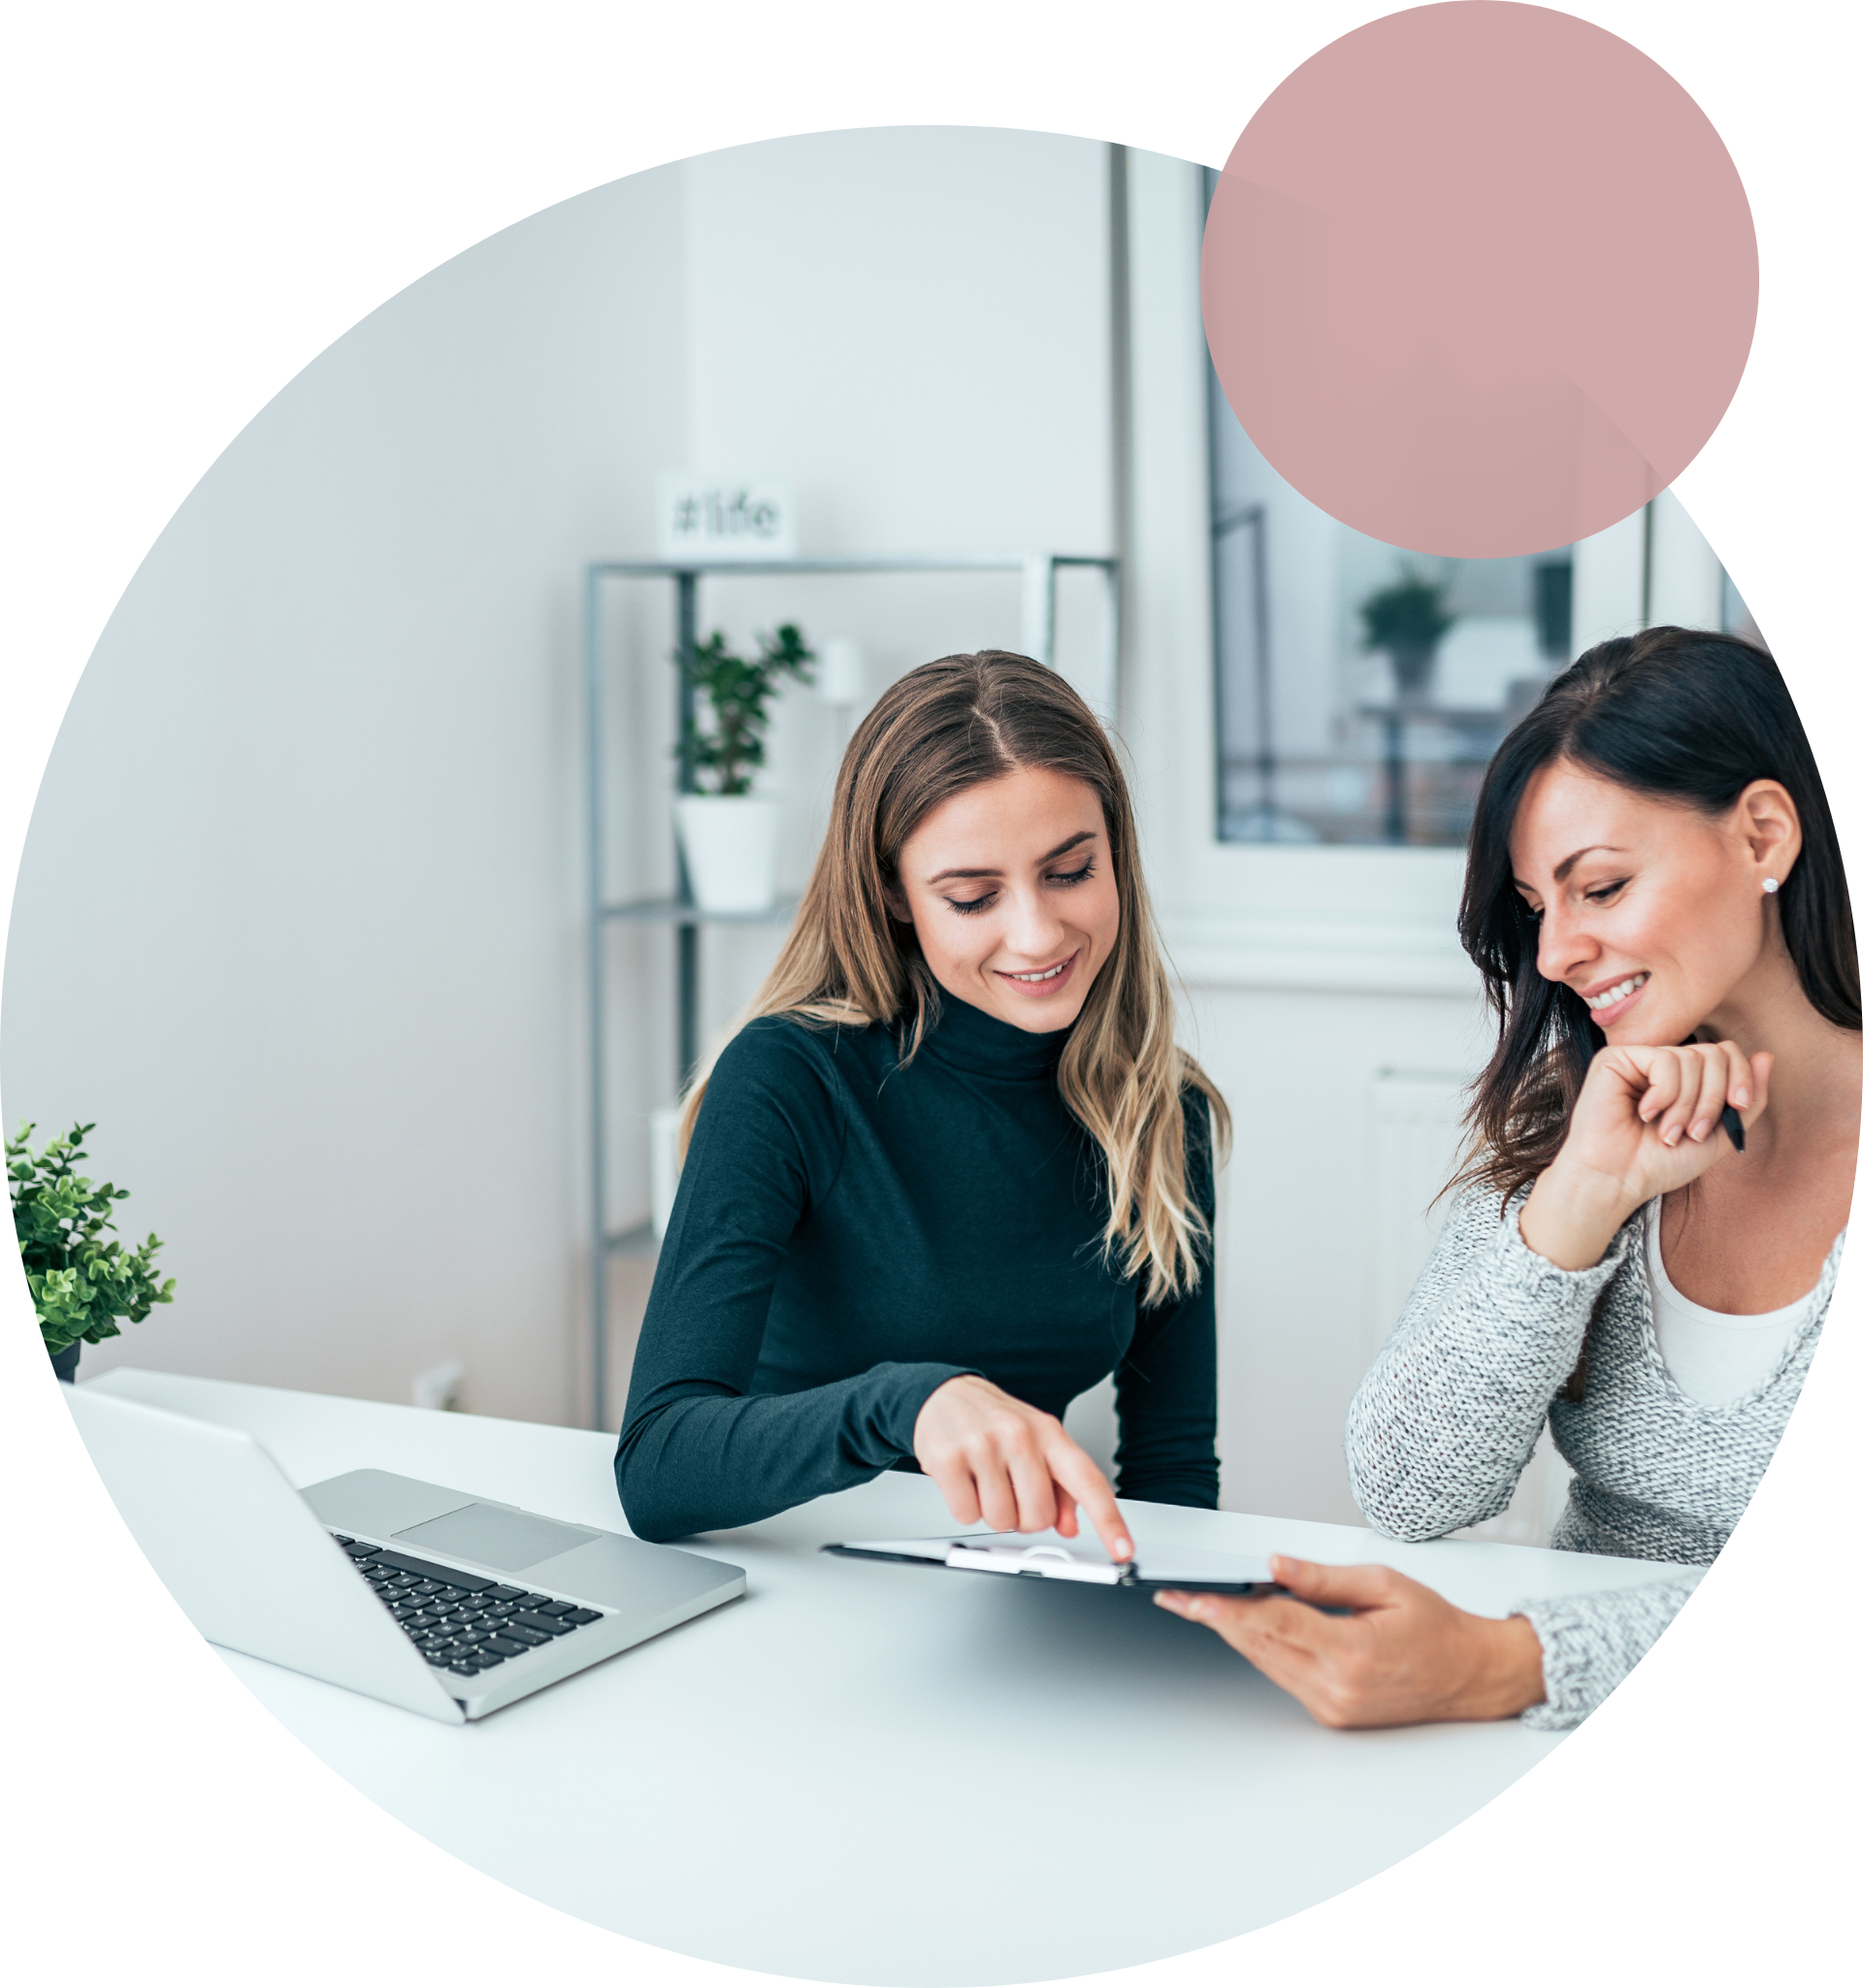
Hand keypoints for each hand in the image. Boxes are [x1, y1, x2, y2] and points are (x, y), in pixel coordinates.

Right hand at [912, 1374, 1132, 1562]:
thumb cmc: (996, 1421)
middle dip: (1024, 1518)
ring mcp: (983, 1446)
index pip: (1087, 1481)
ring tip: (985, 1481)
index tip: (1123, 1550)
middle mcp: (1020, 1436)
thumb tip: (1070, 1526)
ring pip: (1001, 1520)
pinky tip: (965, 1481)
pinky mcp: (948, 1459)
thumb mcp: (1038, 1442)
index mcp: (1050, 1434)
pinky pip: (967, 1515)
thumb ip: (1062, 1487)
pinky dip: (965, 1508)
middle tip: (1010, 1492)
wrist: (945, 1395)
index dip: (1109, 1520)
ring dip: (993, 1513)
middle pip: (1039, 1517)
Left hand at [1153, 1557, 1545, 1727]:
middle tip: (1179, 1596)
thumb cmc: (1436, 1626)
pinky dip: (1266, 1647)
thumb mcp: (1384, 1584)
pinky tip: (1255, 1623)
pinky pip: (1284, 1675)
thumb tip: (1274, 1566)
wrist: (1472, 1676)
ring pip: (1266, 1661)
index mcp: (1352, 1651)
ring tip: (1207, 1601)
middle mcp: (1337, 1686)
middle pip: (1259, 1645)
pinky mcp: (1331, 1714)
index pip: (1272, 1624)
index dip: (1225, 1609)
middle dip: (1216, 1619)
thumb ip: (1323, 1578)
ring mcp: (1332, 1706)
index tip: (1191, 1598)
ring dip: (1237, 1632)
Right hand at [1520, 1039, 1772, 1270]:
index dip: (1741, 1077)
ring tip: (1667, 1132)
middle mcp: (1663, 1064)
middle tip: (1694, 1133)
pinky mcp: (1616, 1059)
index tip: (1736, 1108)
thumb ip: (1748, 1100)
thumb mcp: (1720, 1135)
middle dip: (1712, 1098)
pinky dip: (1664, 1094)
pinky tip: (1643, 1113)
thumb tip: (1767, 1055)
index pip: (1727, 1054)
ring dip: (1686, 1105)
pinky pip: (1664, 1060)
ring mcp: (1639, 1060)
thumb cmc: (1660, 1164)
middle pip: (1714, 1053)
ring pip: (1691, 1059)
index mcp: (1686, 1079)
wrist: (1617, 1180)